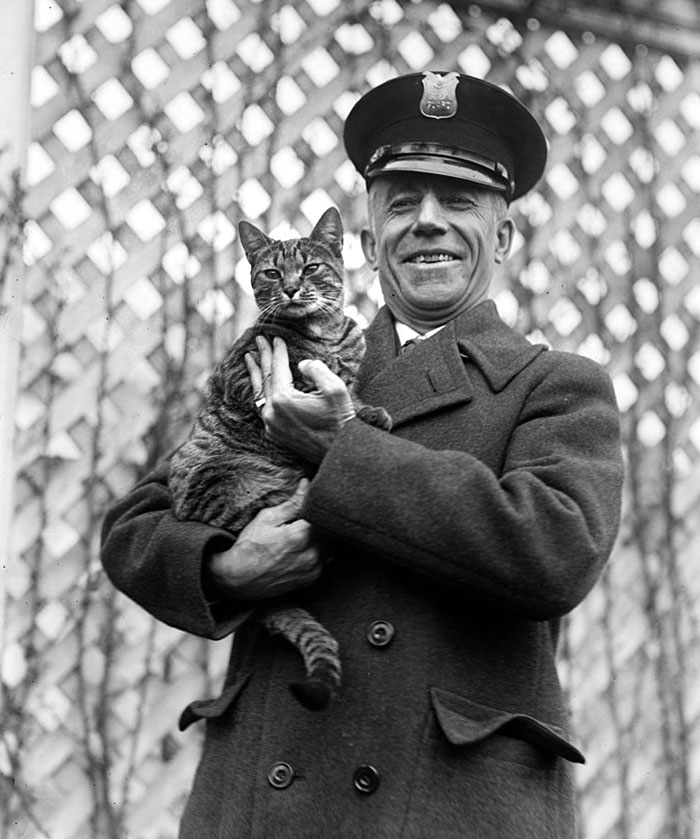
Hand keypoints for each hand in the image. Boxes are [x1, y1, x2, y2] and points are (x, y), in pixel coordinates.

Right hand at [208, 479, 322, 599]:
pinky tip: (303, 549)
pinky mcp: (312, 578)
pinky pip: (325, 560)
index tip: (311, 504)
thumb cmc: (249, 547)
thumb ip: (293, 502)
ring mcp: (314, 568)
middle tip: (304, 520)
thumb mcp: (267, 518)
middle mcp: (312, 553)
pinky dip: (319, 552)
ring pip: (330, 545)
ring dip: (322, 537)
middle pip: (330, 530)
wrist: (239, 580)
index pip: (323, 513)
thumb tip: (307, 484)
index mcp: (301, 535)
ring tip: (303, 534)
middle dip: (320, 522)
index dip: (319, 507)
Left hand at [245, 336, 354, 463]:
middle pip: (265, 378)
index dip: (278, 352)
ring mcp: (271, 425)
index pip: (277, 369)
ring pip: (259, 393)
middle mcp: (272, 413)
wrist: (341, 452)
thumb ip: (316, 369)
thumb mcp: (335, 388)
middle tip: (258, 340)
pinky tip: (259, 385)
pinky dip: (260, 392)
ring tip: (249, 358)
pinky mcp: (275, 433)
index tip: (277, 338)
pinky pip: (262, 407)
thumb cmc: (341, 420)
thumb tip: (302, 365)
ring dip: (255, 374)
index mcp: (283, 400)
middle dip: (262, 357)